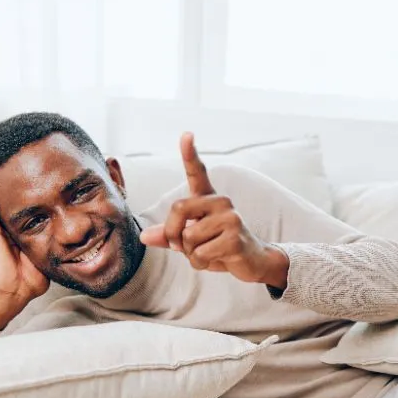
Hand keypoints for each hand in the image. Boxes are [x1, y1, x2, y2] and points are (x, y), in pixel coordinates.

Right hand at [0, 172, 49, 330]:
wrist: (17, 290)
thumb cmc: (32, 276)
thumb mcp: (49, 251)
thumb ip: (56, 239)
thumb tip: (76, 231)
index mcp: (17, 231)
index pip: (18, 206)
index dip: (19, 191)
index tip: (25, 173)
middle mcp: (4, 226)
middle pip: (2, 199)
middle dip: (3, 182)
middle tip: (5, 162)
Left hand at [139, 133, 288, 288]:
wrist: (252, 261)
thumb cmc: (219, 247)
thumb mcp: (191, 241)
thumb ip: (168, 236)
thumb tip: (144, 237)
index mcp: (208, 199)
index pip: (198, 173)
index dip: (190, 154)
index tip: (186, 134)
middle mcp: (221, 202)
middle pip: (178, 208)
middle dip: (172, 234)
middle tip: (180, 247)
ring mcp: (230, 218)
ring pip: (188, 237)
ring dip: (191, 254)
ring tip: (208, 253)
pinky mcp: (235, 237)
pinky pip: (200, 253)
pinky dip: (201, 263)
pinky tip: (217, 259)